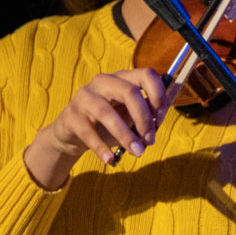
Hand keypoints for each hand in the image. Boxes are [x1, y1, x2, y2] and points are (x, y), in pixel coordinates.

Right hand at [25, 67, 176, 187]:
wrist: (73, 133)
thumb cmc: (109, 123)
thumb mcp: (131, 115)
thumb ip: (149, 112)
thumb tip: (164, 112)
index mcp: (123, 78)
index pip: (145, 75)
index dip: (158, 94)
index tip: (163, 116)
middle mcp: (103, 82)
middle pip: (130, 92)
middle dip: (145, 119)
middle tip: (150, 140)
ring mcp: (85, 97)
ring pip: (108, 114)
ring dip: (126, 136)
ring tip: (137, 152)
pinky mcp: (71, 115)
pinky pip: (89, 133)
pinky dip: (102, 148)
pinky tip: (111, 159)